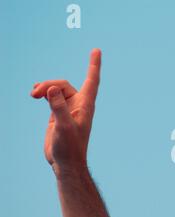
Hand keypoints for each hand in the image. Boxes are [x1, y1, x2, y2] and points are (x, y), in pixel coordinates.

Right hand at [31, 49, 100, 175]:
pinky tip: (35, 94)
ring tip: (32, 94)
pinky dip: (44, 92)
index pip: (91, 81)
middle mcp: (78, 105)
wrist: (66, 163)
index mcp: (85, 105)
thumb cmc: (69, 148)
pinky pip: (52, 96)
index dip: (93, 65)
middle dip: (49, 85)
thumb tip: (52, 89)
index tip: (96, 50)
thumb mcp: (63, 127)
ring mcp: (68, 109)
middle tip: (34, 94)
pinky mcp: (58, 114)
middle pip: (63, 84)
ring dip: (44, 88)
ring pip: (56, 89)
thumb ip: (58, 108)